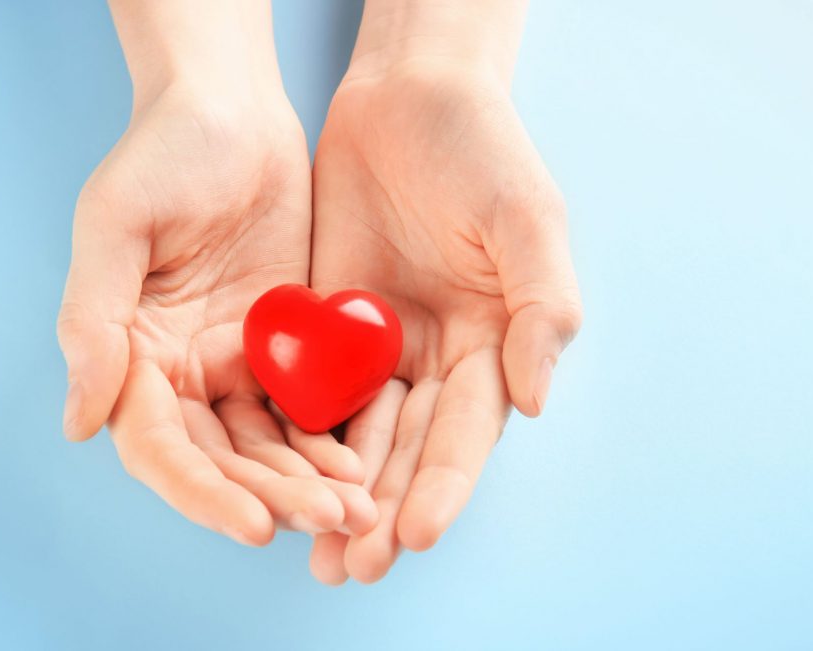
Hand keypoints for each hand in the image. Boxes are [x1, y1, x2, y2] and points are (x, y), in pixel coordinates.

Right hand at [58, 1, 376, 545]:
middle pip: (221, 461)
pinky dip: (333, 439)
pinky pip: (309, 408)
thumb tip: (80, 424)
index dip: (201, 492)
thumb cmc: (163, 152)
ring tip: (358, 509)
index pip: (158, 447)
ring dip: (308, 483)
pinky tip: (366, 462)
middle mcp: (180, 373)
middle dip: (272, 498)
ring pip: (269, 446)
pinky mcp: (286, 347)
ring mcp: (236, 364)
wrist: (234, 109)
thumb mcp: (114, 224)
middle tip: (332, 521)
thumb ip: (92, 322)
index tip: (251, 524)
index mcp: (131, 355)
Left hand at [306, 0, 581, 582]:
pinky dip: (293, 438)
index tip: (413, 533)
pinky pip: (307, 390)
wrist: (407, 97)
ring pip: (355, 436)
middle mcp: (435, 359)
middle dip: (381, 511)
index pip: (466, 432)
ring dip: (334, 495)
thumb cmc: (482, 151)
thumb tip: (533, 403)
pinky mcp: (325, 328)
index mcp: (491, 346)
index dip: (443, 485)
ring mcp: (377, 348)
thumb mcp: (528, 220)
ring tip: (314, 553)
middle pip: (407, 452)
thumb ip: (541, 309)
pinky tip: (271, 479)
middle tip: (352, 566)